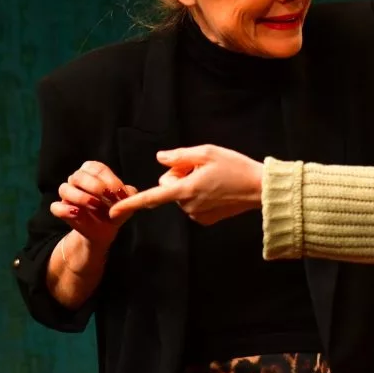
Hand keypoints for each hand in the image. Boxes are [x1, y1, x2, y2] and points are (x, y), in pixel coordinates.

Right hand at [50, 161, 136, 248]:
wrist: (104, 230)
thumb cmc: (115, 209)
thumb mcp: (125, 201)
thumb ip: (128, 193)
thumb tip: (126, 192)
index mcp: (93, 172)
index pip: (97, 168)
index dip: (109, 179)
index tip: (120, 193)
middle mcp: (77, 179)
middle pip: (78, 175)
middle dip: (95, 186)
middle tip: (108, 198)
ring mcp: (67, 194)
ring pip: (65, 188)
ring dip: (81, 197)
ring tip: (95, 206)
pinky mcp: (61, 210)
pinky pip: (56, 207)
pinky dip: (65, 209)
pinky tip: (77, 214)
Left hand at [108, 145, 262, 224]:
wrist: (260, 189)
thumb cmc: (235, 167)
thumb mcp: (208, 152)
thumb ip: (180, 156)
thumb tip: (160, 158)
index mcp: (186, 190)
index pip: (152, 197)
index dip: (130, 203)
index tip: (112, 212)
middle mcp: (188, 206)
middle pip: (169, 187)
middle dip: (178, 177)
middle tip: (201, 168)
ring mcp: (197, 215)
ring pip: (181, 196)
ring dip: (190, 185)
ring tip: (213, 178)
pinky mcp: (206, 220)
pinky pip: (193, 204)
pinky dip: (200, 195)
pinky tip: (217, 189)